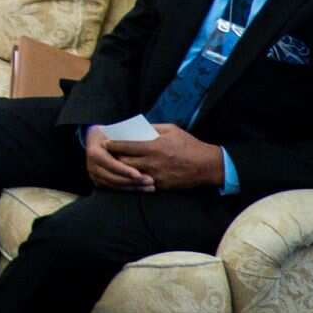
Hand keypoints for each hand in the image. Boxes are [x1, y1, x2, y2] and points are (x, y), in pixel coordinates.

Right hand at [82, 127, 154, 190]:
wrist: (93, 139)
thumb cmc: (108, 134)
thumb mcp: (113, 132)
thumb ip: (125, 141)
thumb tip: (146, 139)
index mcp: (94, 152)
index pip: (110, 163)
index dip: (124, 170)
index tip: (139, 174)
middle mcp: (92, 165)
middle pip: (113, 177)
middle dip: (132, 181)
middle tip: (150, 180)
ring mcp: (94, 175)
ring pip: (116, 185)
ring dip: (134, 187)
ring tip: (150, 186)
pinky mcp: (99, 182)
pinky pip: (115, 189)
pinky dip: (129, 189)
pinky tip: (143, 188)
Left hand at [106, 124, 222, 191]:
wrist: (207, 166)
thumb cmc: (189, 144)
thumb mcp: (171, 130)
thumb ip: (152, 128)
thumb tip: (135, 127)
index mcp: (154, 146)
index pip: (126, 145)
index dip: (113, 144)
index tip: (105, 142)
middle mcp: (152, 162)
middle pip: (123, 161)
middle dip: (114, 157)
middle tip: (107, 154)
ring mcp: (156, 175)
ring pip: (130, 173)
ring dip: (122, 169)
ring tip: (116, 164)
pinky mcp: (161, 185)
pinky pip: (142, 182)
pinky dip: (135, 178)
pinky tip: (131, 173)